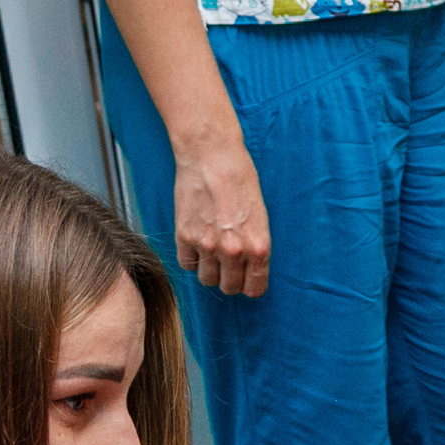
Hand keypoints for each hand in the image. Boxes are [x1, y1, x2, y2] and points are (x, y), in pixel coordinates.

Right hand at [174, 143, 271, 296]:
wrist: (211, 156)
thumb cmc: (240, 179)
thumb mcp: (260, 216)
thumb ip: (255, 245)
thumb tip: (248, 268)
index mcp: (258, 247)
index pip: (254, 288)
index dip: (250, 285)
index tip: (246, 280)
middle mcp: (233, 251)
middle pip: (228, 288)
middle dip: (230, 279)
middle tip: (228, 264)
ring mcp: (206, 246)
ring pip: (207, 280)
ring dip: (209, 270)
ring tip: (211, 251)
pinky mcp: (184, 237)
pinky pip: (186, 264)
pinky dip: (191, 258)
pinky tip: (196, 242)